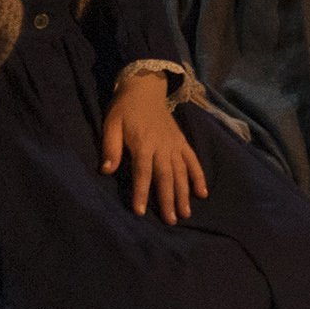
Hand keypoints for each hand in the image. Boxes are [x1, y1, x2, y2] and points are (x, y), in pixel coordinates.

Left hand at [100, 72, 206, 223]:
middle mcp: (162, 146)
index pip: (142, 172)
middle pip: (166, 176)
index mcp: (143, 143)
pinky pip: (193, 160)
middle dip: (168, 199)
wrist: (145, 88)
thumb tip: (107, 170)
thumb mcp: (111, 124)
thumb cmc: (125, 109)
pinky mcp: (182, 141)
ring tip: (185, 213)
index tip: (140, 212)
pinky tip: (202, 193)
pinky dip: (199, 176)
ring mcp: (174, 144)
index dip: (141, 192)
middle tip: (171, 221)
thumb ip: (111, 147)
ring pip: (181, 172)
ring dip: (184, 193)